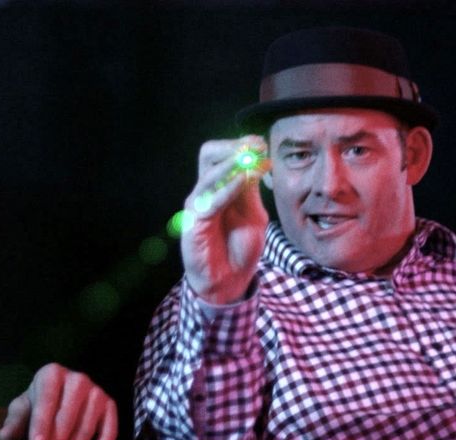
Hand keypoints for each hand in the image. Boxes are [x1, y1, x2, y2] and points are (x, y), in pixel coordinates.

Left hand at [0, 363, 116, 439]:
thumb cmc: (38, 403)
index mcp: (52, 374)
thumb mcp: (23, 408)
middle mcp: (77, 379)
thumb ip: (15, 421)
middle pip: (68, 415)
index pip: (46, 401)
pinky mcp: (110, 406)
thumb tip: (4, 436)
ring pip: (87, 425)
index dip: (41, 424)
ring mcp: (96, 392)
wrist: (61, 396)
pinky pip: (109, 431)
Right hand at [182, 136, 270, 303]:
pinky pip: (211, 200)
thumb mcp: (253, 214)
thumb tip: (259, 161)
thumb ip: (251, 191)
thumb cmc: (240, 248)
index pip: (222, 154)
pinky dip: (228, 188)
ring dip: (232, 163)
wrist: (230, 280)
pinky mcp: (194, 222)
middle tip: (253, 146)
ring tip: (251, 159)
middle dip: (232, 147)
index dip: (239, 144)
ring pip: (208, 173)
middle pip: (208, 155)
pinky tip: (242, 181)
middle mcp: (206, 192)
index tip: (261, 143)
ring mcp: (198, 205)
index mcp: (220, 187)